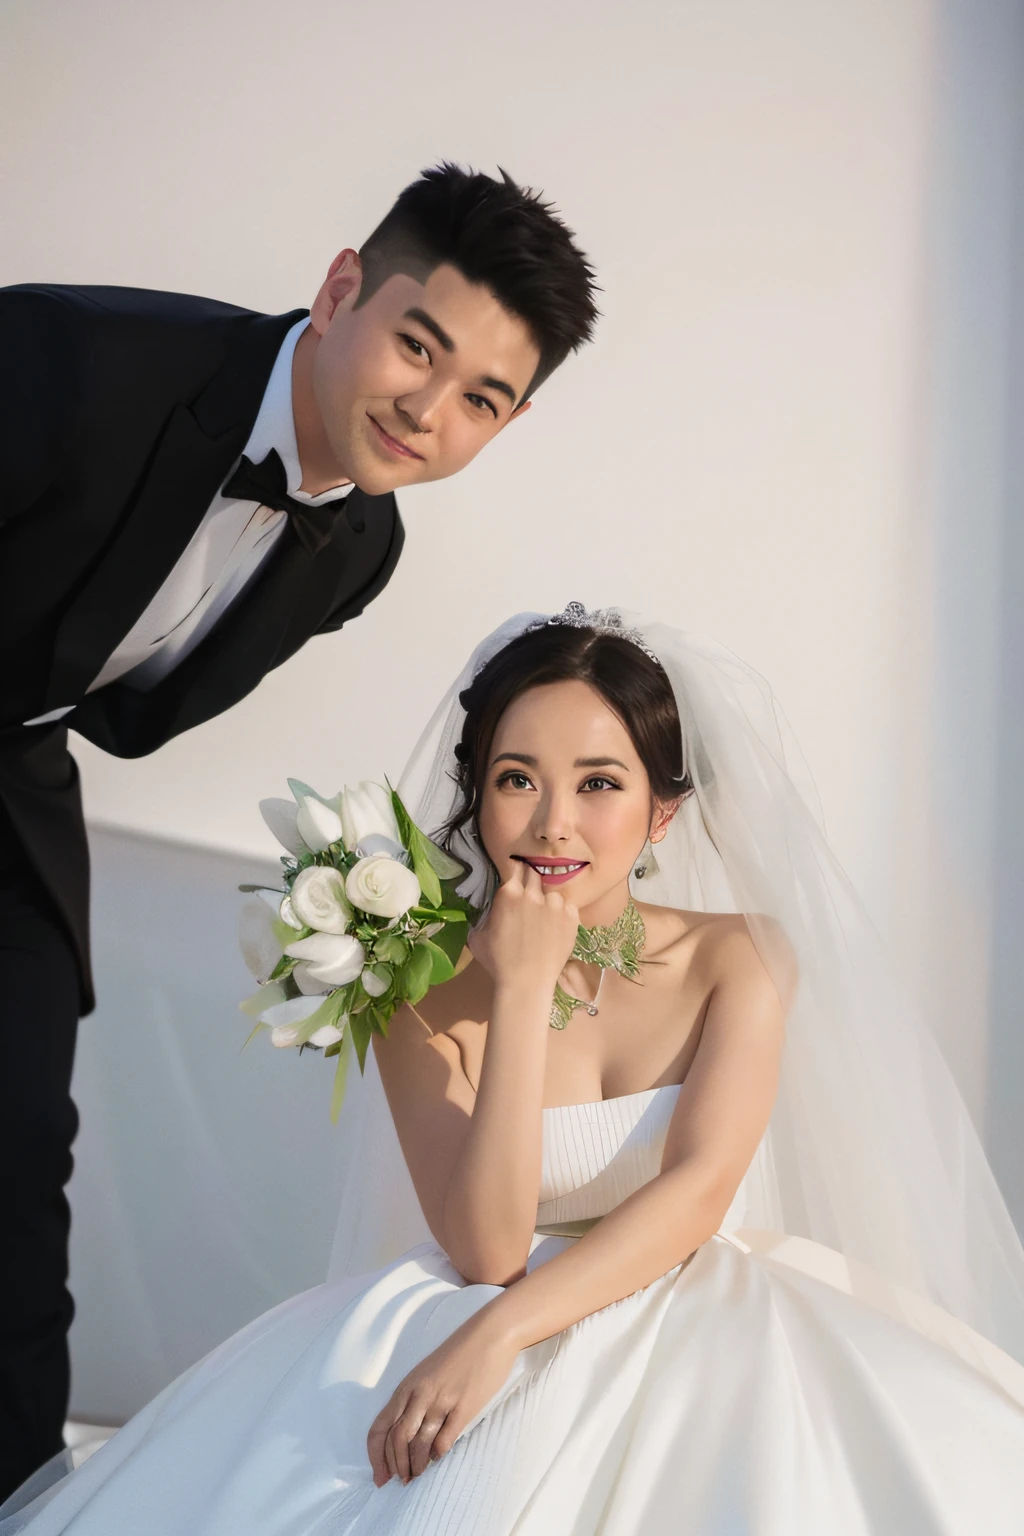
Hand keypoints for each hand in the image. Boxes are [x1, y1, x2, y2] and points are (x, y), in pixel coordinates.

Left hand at [367, 1314, 518, 1485]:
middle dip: (396, 1466)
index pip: (380, 1427)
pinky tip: (439, 1457)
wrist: (490, 1333)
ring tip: (418, 1475)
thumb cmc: (459, 1352)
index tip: (379, 1476)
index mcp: (407, 1386)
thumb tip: (407, 1435)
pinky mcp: (464, 1406)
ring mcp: (441, 1400)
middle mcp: (420, 1394)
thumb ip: (415, 1399)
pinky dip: (438, 1454)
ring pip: (419, 1443)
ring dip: (416, 1465)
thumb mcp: (427, 1372)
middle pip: (397, 1439)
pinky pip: (445, 1438)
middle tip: (401, 1482)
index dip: (376, 1456)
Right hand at [467, 860, 578, 994]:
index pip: (515, 868)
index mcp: (509, 893)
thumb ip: (483, 916)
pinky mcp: (572, 917)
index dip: (516, 872)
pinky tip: (556, 927)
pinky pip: (568, 906)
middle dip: (531, 882)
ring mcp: (555, 904)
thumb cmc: (498, 962)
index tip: (517, 878)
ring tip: (545, 917)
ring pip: (552, 892)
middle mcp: (533, 893)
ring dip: (548, 900)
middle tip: (530, 897)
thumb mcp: (478, 936)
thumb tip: (486, 909)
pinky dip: (563, 913)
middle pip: (535, 874)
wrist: (526, 983)